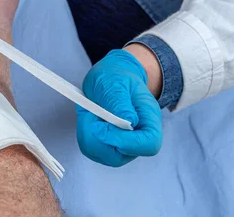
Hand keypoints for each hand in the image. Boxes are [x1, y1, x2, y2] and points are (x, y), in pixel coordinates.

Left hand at [76, 49, 162, 166]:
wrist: (112, 77)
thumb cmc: (118, 77)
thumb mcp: (117, 81)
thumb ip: (120, 101)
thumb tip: (129, 122)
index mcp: (150, 119)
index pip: (149, 144)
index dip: (125, 141)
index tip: (100, 125)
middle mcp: (139, 138)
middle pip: (121, 155)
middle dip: (98, 136)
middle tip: (91, 111)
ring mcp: (123, 146)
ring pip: (102, 154)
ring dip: (89, 131)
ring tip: (91, 110)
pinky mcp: (106, 148)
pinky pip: (91, 149)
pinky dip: (84, 132)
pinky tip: (89, 117)